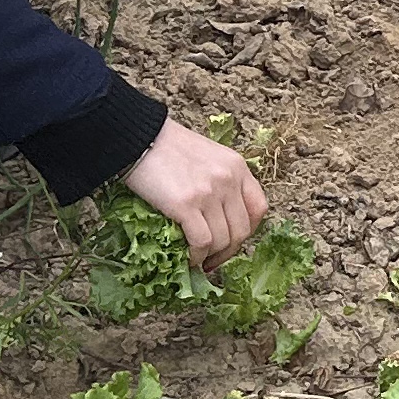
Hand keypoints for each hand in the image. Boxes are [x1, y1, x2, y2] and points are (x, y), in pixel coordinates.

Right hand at [123, 118, 266, 264]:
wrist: (140, 138)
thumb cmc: (168, 148)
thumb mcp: (208, 156)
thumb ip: (221, 180)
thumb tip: (220, 216)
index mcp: (237, 167)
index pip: (258, 208)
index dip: (248, 231)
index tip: (233, 241)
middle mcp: (229, 180)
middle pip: (242, 230)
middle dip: (228, 251)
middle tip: (214, 259)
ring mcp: (210, 193)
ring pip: (222, 240)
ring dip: (211, 257)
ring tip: (199, 260)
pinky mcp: (186, 205)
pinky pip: (202, 242)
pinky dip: (197, 256)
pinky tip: (188, 257)